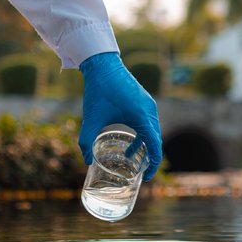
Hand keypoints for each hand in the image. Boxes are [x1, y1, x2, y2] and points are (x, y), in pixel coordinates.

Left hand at [78, 52, 161, 179]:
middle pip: (155, 139)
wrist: (102, 64)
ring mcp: (148, 104)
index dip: (152, 164)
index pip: (155, 145)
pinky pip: (149, 122)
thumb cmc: (98, 91)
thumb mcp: (91, 118)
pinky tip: (131, 141)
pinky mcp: (144, 100)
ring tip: (132, 157)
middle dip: (149, 157)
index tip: (146, 176)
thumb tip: (86, 161)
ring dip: (145, 145)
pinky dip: (143, 134)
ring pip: (152, 130)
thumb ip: (86, 141)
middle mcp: (149, 110)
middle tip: (140, 172)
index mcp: (141, 116)